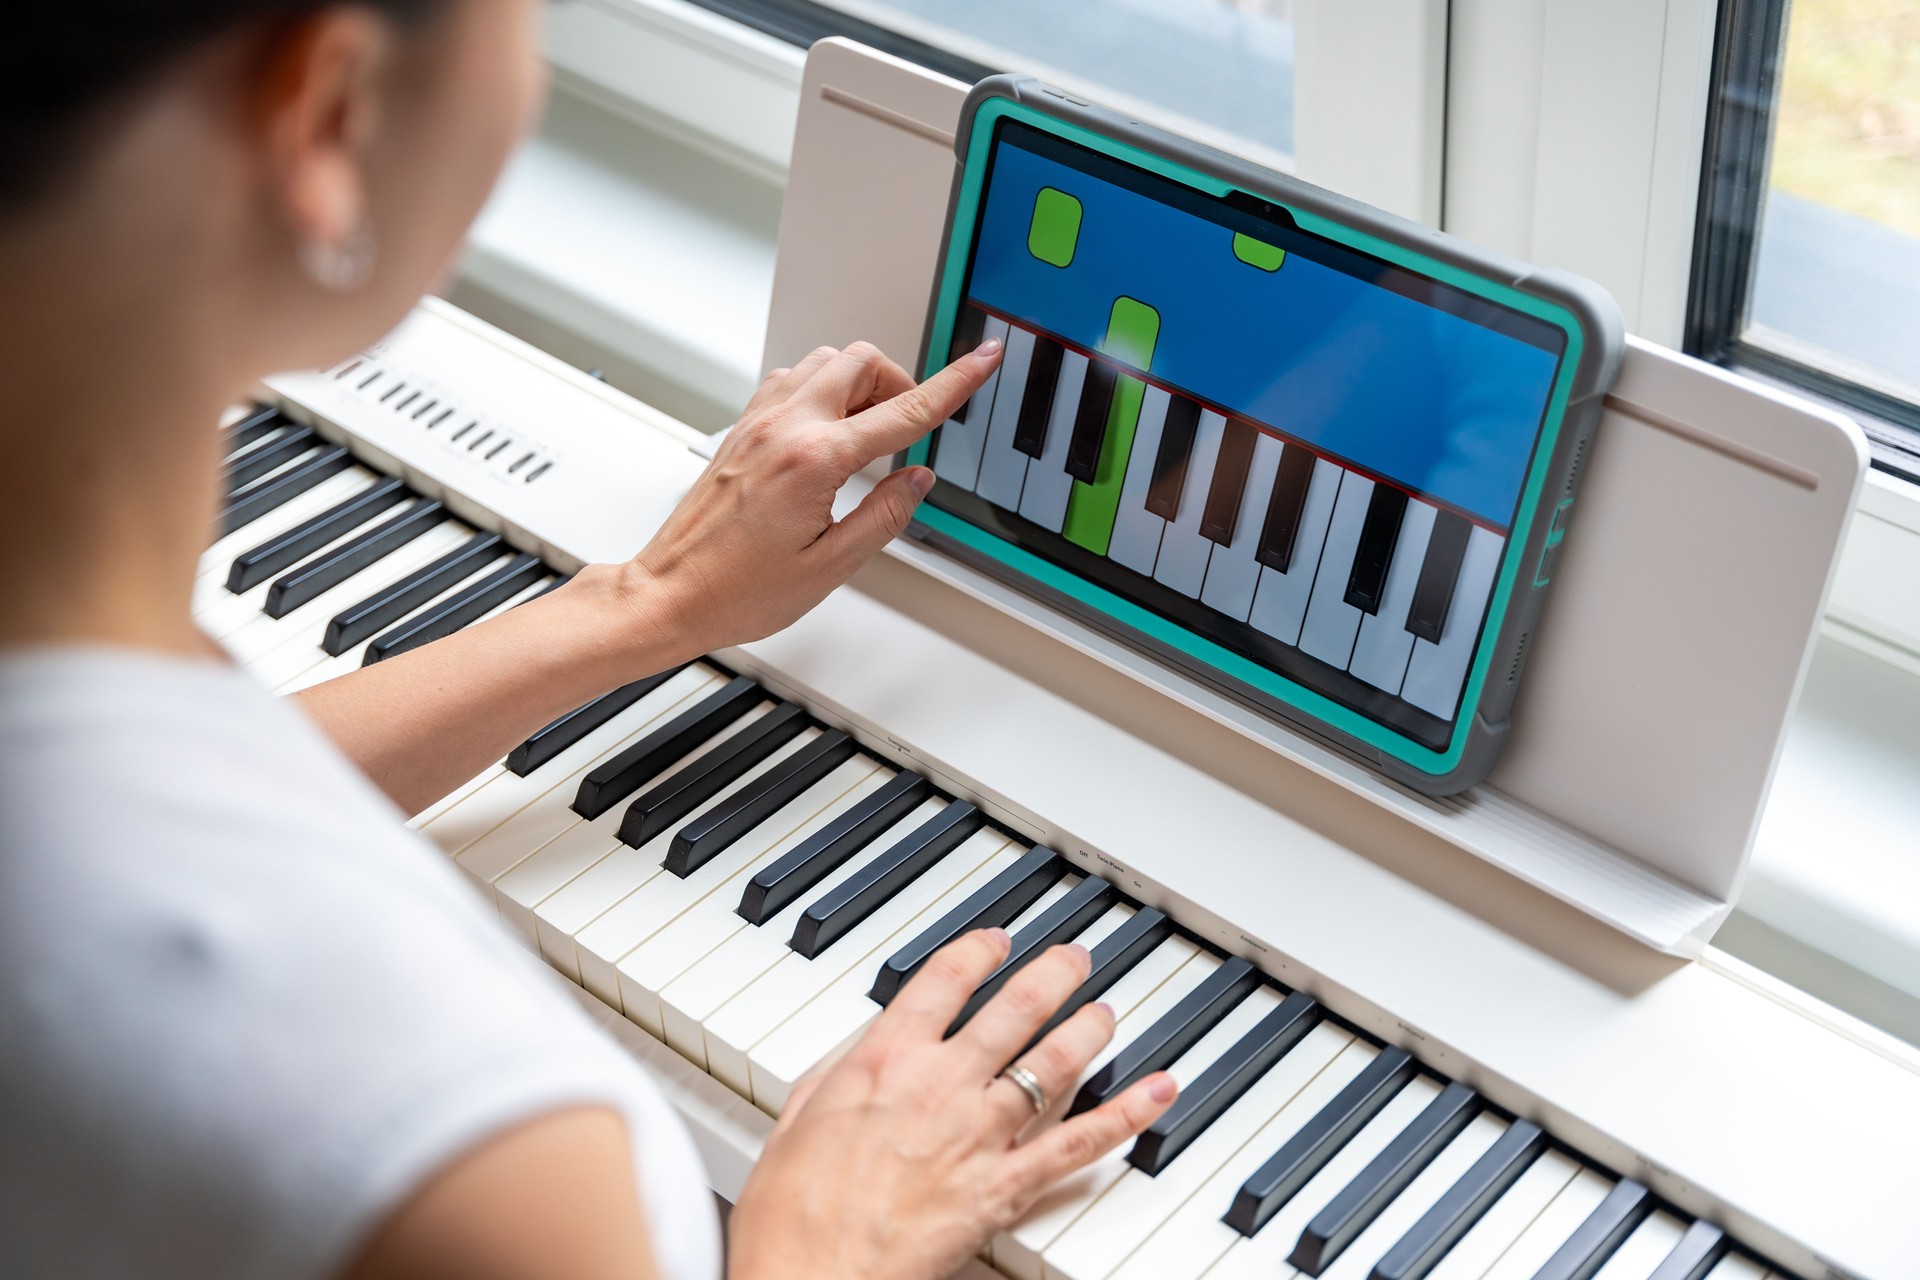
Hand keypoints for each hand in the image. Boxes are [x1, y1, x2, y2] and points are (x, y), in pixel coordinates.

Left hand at [622, 338, 1001, 658]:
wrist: (672, 593)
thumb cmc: (737, 589)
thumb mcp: (831, 566)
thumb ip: (884, 516)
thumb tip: (917, 481)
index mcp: (814, 460)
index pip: (904, 411)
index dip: (953, 383)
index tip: (982, 359)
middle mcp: (784, 428)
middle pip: (861, 361)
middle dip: (897, 382)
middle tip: (906, 427)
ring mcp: (757, 422)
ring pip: (824, 360)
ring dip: (857, 383)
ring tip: (867, 433)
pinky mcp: (741, 429)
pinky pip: (791, 380)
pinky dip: (821, 390)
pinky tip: (826, 432)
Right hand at [725, 930, 1179, 1279]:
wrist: (811, 1278)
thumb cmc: (792, 1216)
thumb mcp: (796, 1121)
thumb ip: (836, 1078)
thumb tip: (858, 1056)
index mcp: (885, 1060)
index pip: (945, 980)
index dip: (978, 953)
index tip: (995, 943)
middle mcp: (941, 1084)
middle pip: (1014, 1008)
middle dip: (1052, 975)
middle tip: (1073, 960)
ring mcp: (980, 1133)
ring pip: (1054, 1061)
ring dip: (1089, 1027)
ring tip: (1106, 1011)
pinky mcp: (1007, 1187)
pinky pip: (1080, 1142)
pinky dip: (1127, 1113)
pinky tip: (1156, 1090)